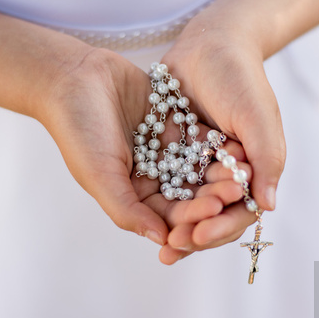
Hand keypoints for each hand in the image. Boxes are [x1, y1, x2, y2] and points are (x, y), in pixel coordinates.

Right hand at [40, 47, 234, 249]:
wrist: (74, 77)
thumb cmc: (78, 129)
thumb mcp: (99, 174)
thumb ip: (127, 209)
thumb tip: (162, 240)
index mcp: (132, 194)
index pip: (167, 215)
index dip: (192, 216)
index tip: (214, 210)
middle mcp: (151, 176)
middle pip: (189, 193)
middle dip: (212, 194)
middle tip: (237, 190)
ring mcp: (165, 150)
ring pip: (198, 167)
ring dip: (220, 170)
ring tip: (244, 169)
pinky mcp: (174, 123)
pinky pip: (200, 137)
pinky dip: (218, 142)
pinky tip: (237, 143)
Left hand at [157, 18, 286, 260]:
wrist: (210, 43)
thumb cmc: (240, 78)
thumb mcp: (258, 115)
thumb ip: (267, 157)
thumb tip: (267, 207)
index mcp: (253, 169)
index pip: (240, 211)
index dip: (221, 229)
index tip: (199, 237)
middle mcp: (226, 172)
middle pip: (211, 215)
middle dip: (195, 234)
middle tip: (172, 247)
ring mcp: (199, 164)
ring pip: (188, 204)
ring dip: (175, 224)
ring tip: (159, 242)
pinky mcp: (175, 153)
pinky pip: (167, 183)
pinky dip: (158, 200)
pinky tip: (142, 214)